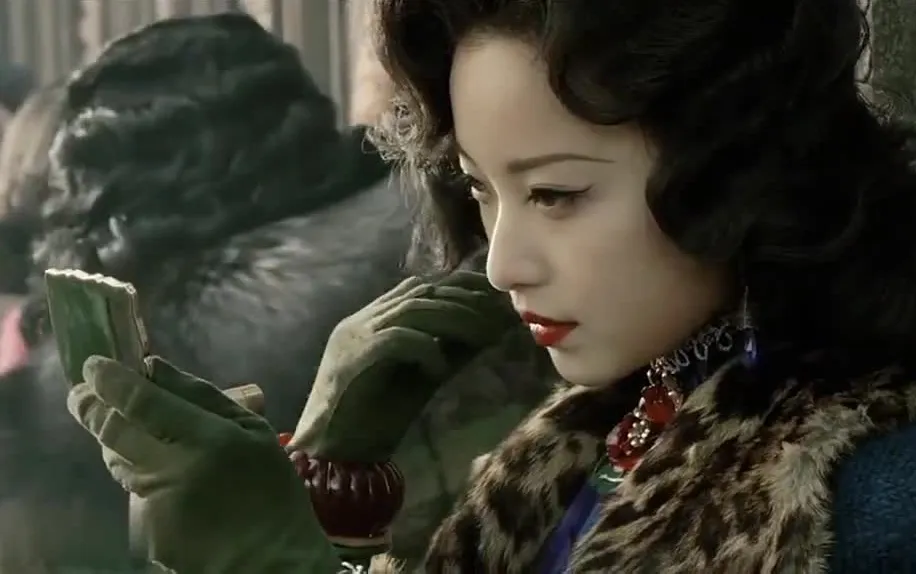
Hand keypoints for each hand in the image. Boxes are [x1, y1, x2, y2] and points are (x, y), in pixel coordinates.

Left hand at [68, 355, 341, 573]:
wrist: (270, 564)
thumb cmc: (271, 492)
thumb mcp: (255, 434)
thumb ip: (205, 398)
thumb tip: (155, 368)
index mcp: (206, 440)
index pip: (141, 401)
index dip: (110, 380)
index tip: (93, 364)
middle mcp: (172, 470)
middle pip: (112, 431)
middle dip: (90, 406)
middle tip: (81, 393)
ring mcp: (154, 505)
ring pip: (118, 461)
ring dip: (114, 440)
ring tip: (127, 429)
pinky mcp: (146, 531)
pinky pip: (137, 493)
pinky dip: (145, 478)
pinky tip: (171, 483)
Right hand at [290, 270, 520, 460]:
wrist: (332, 454)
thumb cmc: (373, 421)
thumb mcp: (420, 379)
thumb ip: (446, 352)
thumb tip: (488, 332)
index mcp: (371, 322)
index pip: (418, 288)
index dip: (457, 289)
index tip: (492, 301)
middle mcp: (361, 321)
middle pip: (421, 293)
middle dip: (464, 302)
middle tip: (497, 319)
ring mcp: (354, 337)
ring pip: (414, 309)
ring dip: (455, 320)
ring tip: (482, 338)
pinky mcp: (354, 359)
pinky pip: (399, 339)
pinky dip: (426, 350)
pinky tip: (438, 371)